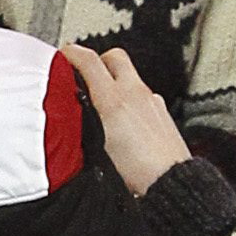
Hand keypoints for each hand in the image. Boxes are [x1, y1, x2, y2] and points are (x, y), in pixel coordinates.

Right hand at [61, 44, 191, 195]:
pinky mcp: (162, 113)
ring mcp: (152, 101)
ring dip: (115, 83)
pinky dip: (130, 101)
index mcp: (113, 99)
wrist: (171, 182)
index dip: (71, 52)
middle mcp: (136, 94)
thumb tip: (70, 112)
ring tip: (103, 102)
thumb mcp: (95, 148)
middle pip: (114, 57)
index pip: (89, 61)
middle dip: (97, 60)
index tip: (64, 54)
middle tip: (85, 72)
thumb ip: (81, 123)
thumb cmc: (138, 173)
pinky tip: (124, 121)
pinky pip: (143, 96)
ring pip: (130, 78)